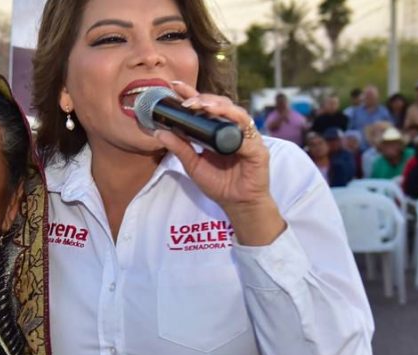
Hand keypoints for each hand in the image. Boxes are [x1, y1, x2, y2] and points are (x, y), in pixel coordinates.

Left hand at [153, 83, 282, 245]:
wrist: (238, 205)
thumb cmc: (219, 184)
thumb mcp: (193, 165)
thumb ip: (179, 148)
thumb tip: (158, 132)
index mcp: (218, 131)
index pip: (205, 108)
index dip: (192, 95)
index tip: (174, 86)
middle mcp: (233, 130)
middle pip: (221, 105)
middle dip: (203, 99)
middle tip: (185, 101)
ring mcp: (247, 138)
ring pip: (236, 113)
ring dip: (219, 107)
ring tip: (202, 106)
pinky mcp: (258, 149)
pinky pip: (247, 135)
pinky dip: (235, 129)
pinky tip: (222, 127)